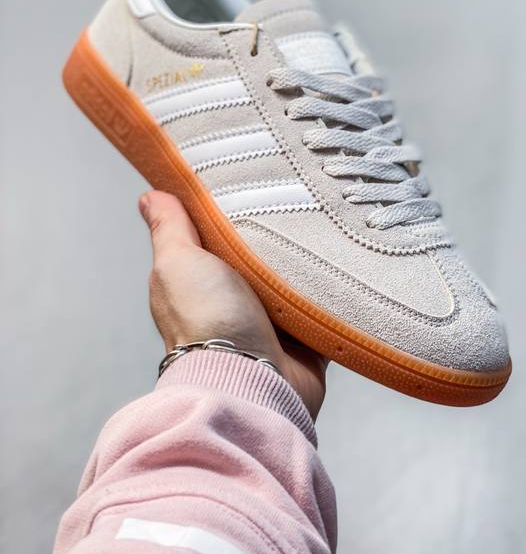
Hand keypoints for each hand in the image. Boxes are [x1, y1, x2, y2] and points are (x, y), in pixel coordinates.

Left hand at [139, 190, 325, 418]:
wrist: (252, 379)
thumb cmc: (206, 321)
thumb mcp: (178, 261)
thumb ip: (169, 229)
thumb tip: (149, 195)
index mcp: (202, 279)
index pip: (218, 234)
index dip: (232, 207)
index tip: (253, 175)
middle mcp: (236, 298)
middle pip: (262, 252)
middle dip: (279, 231)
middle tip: (303, 194)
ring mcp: (272, 318)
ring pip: (297, 275)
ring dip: (310, 258)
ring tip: (330, 219)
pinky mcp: (307, 334)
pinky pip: (327, 303)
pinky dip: (336, 289)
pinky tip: (349, 261)